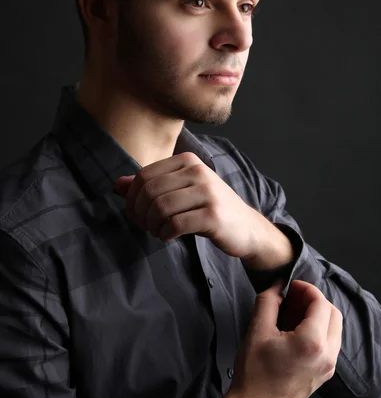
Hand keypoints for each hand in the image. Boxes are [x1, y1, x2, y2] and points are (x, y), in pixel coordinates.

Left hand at [115, 151, 262, 259]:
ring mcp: (207, 193)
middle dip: (140, 214)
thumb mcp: (181, 191)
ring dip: (152, 225)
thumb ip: (150, 185)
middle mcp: (198, 171)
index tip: (137, 214)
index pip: (144, 176)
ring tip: (158, 231)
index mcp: (187, 161)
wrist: (246, 227)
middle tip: (146, 226)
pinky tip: (169, 237)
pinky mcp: (213, 215)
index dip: (132, 198)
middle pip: (149, 192)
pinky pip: (175, 224)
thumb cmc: (209, 207)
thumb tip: (118, 184)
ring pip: (160, 208)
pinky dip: (165, 234)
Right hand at [209, 280, 342, 397]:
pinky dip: (318, 329)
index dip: (306, 288)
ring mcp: (328, 366)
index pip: (320, 303)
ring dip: (318, 314)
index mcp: (311, 342)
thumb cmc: (254, 373)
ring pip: (334, 328)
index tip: (291, 285)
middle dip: (314, 300)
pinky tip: (296, 328)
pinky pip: (330, 343)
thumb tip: (278, 285)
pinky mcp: (324, 374)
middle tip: (293, 296)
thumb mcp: (257, 330)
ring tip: (294, 311)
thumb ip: (268, 301)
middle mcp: (326, 355)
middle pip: (333, 313)